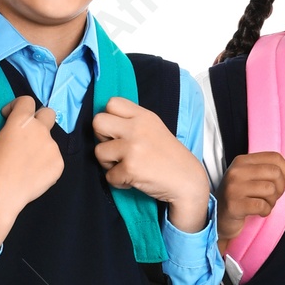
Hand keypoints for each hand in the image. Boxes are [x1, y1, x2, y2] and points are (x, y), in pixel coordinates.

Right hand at [0, 96, 62, 258]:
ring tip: (26, 161)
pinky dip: (44, 161)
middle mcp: (41, 131)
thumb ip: (0, 131)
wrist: (0, 196)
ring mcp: (53, 148)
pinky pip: (53, 157)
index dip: (16, 106)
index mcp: (22, 121)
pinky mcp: (59, 165)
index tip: (8, 117)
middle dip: (38, 118)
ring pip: (49, 140)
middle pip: (48, 113)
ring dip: (39, 144)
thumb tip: (8, 135)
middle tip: (26, 133)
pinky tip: (32, 172)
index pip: (27, 101)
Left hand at [92, 95, 210, 231]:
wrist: (186, 181)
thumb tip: (107, 126)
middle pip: (98, 122)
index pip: (112, 103)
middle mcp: (137, 128)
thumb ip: (133, 122)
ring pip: (98, 151)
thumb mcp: (154, 129)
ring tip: (125, 166)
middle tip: (116, 149)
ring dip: (108, 163)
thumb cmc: (169, 158)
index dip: (109, 118)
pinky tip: (133, 179)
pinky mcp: (130, 168)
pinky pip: (108, 176)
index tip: (117, 132)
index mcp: (144, 116)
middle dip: (101, 137)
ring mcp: (133, 148)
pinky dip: (118, 182)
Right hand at [216, 150, 284, 249]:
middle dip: (280, 189)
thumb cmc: (242, 200)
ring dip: (272, 202)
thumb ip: (284, 179)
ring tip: (263, 205)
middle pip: (274, 173)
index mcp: (243, 161)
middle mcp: (236, 170)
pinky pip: (262, 206)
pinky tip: (258, 213)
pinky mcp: (234, 204)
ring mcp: (233, 187)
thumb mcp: (260, 185)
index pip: (274, 157)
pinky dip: (266, 212)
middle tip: (273, 198)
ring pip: (270, 190)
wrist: (218, 220)